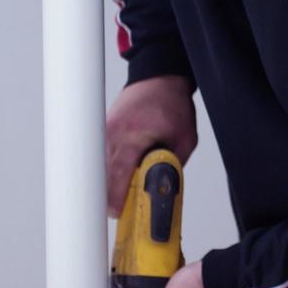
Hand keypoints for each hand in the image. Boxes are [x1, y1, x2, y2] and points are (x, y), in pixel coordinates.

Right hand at [106, 74, 196, 216]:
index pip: (119, 174)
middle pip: (104, 173)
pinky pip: (103, 154)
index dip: (117, 196)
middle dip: (109, 194)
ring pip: (101, 165)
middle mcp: (114, 133)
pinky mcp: (105, 128)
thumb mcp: (186, 138)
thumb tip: (164, 186)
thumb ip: (174, 164)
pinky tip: (117, 175)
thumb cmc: (173, 104)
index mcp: (133, 136)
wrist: (160, 76)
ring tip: (117, 196)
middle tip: (117, 211)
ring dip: (109, 180)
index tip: (116, 212)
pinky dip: (109, 166)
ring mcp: (106, 130)